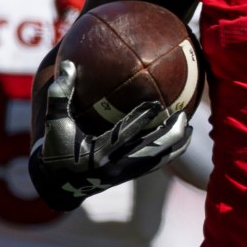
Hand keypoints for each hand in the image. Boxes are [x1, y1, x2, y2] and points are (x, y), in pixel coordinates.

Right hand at [30, 60, 190, 211]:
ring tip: (191, 127)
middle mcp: (115, 165)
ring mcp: (124, 174)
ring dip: (175, 145)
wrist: (58, 183)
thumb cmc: (55, 146)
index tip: (158, 102)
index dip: (142, 119)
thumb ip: (60, 94)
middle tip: (184, 115)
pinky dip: (169, 152)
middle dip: (169, 134)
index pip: (124, 134)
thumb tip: (67, 63)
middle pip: (150, 150)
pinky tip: (180, 140)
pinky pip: (155, 165)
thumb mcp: (54, 121)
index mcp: (97, 152)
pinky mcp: (129, 177)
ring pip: (157, 160)